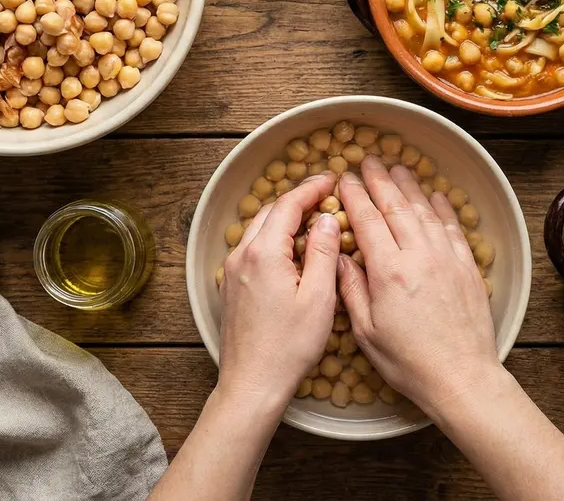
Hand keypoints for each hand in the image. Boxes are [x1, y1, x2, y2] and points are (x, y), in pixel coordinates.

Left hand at [218, 172, 341, 409]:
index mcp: (263, 253)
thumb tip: (327, 219)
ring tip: (312, 221)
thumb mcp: (319, 297)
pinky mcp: (231, 288)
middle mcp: (241, 256)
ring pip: (258, 230)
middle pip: (270, 213)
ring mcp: (232, 272)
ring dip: (284, 220)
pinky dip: (272, 240)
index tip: (332, 179)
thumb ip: (323, 252)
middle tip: (325, 197)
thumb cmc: (289, 346)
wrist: (252, 384)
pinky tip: (291, 252)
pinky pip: (251, 250)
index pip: (288, 205)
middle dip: (298, 200)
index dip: (311, 188)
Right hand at [335, 156, 500, 412]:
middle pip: (396, 206)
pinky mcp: (467, 268)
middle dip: (379, 180)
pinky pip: (452, 228)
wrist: (461, 377)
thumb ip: (351, 288)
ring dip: (409, 187)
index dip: (354, 195)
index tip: (344, 179)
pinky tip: (436, 196)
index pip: (368, 220)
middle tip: (369, 161)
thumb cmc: (409, 362)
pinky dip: (442, 208)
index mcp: (388, 271)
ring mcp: (446, 259)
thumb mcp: (367, 332)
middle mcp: (419, 256)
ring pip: (425, 211)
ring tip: (397, 169)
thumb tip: (340, 257)